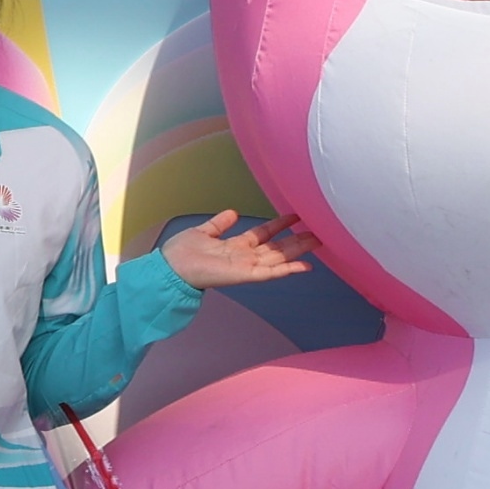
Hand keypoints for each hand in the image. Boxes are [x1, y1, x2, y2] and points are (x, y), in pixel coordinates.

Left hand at [157, 211, 318, 291]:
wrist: (171, 268)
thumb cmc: (181, 253)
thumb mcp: (203, 232)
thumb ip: (219, 224)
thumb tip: (233, 212)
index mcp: (235, 246)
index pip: (263, 234)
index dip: (279, 225)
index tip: (295, 216)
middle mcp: (245, 256)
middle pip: (277, 247)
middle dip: (297, 239)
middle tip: (318, 231)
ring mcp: (247, 266)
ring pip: (280, 258)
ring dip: (299, 250)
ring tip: (318, 241)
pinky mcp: (246, 275)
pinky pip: (272, 272)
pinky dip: (288, 269)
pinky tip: (306, 265)